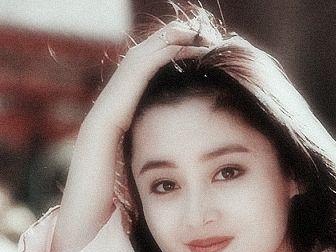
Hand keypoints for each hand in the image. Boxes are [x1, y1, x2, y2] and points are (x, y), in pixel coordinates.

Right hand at [51, 20, 215, 251]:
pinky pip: (132, 80)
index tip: (208, 62)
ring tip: (192, 29)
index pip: (150, 92)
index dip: (175, 72)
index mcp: (123, 137)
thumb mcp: (151, 194)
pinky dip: (155, 58)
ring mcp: (103, 121)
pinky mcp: (102, 124)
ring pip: (136, 69)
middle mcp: (111, 123)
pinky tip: (178, 43)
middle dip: (172, 50)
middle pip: (143, 74)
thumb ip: (164, 178)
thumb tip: (196, 179)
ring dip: (165, 45)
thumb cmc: (121, 227)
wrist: (88, 242)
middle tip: (201, 33)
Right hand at [87, 20, 214, 134]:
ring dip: (194, 37)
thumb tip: (169, 99)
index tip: (206, 45)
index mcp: (138, 58)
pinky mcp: (143, 66)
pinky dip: (189, 48)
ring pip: (172, 35)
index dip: (187, 37)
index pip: (166, 37)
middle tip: (215, 40)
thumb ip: (153, 92)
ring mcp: (139, 57)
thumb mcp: (142, 99)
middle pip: (171, 30)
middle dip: (194, 32)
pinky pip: (170, 50)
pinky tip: (205, 53)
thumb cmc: (123, 117)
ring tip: (214, 43)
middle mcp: (138, 52)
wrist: (106, 122)